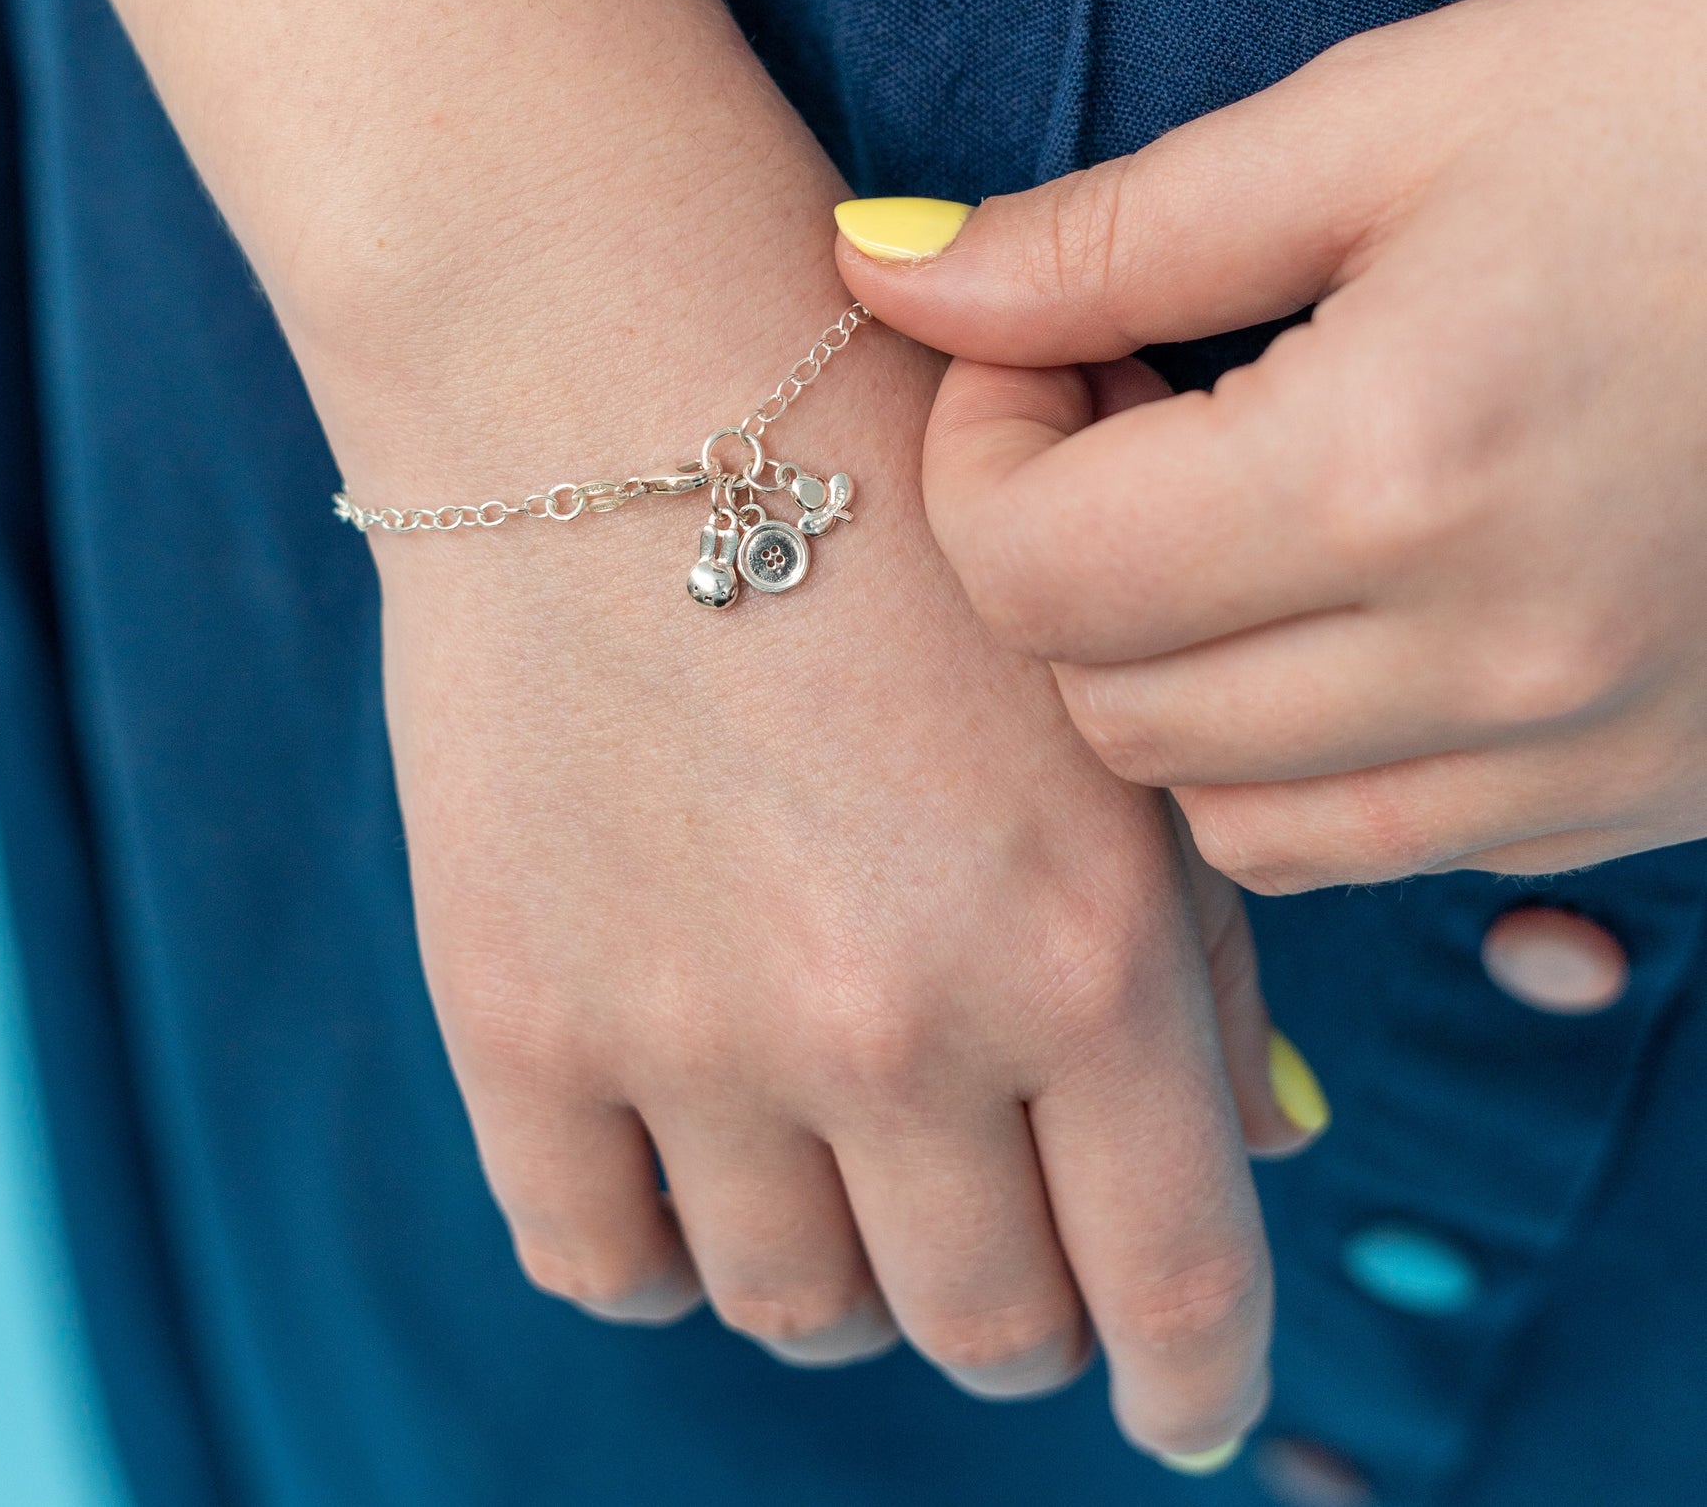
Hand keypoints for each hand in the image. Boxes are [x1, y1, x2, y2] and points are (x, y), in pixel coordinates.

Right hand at [370, 324, 1308, 1461]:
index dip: (1186, 1380)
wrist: (615, 365)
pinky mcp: (515, 1010)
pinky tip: (691, 1150)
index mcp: (1082, 939)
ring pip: (797, 1305)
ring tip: (832, 1141)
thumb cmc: (889, 490)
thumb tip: (1251, 1142)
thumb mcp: (1101, 688)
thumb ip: (1196, 940)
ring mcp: (691, 1032)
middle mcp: (896, 1020)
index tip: (1172, 1405)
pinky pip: (597, 1254)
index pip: (1171, 1289)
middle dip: (1015, 1306)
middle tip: (994, 1231)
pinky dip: (664, 1241)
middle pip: (982, 1327)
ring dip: (840, 1260)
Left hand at [838, 0, 1706, 891]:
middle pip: (1104, 710)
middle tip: (1116, 414)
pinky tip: (1336, 604)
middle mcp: (1496, 656)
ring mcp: (1585, 751)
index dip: (974, 458)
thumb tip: (878, 264)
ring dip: (1161, 675)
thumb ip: (1108, 232)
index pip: (1033, 574)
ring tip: (1221, 512)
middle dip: (1051, 562)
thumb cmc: (1692, 116)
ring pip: (1225, 812)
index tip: (1034, 354)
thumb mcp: (1390, 120)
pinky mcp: (1644, 791)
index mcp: (1400, 470)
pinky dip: (1295, 749)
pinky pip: (1375, 845)